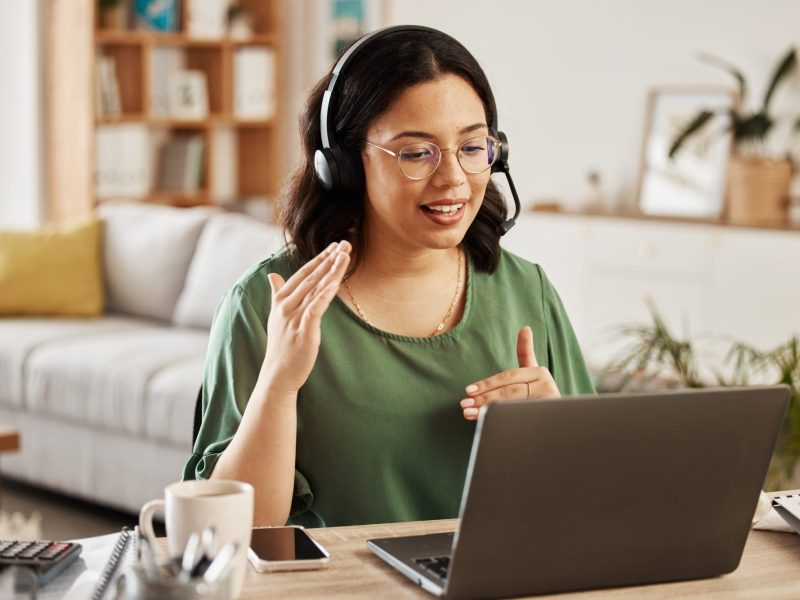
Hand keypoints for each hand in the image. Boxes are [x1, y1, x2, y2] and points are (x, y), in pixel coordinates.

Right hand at [259, 241, 350, 396]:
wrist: (278, 374)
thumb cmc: (281, 345)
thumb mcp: (276, 316)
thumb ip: (276, 293)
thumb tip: (271, 275)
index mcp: (281, 299)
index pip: (303, 274)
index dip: (319, 259)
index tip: (334, 246)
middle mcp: (286, 305)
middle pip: (312, 277)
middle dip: (329, 259)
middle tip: (346, 243)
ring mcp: (294, 318)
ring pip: (315, 289)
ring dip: (332, 271)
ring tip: (345, 255)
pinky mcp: (303, 331)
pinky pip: (315, 308)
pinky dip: (325, 294)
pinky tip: (335, 283)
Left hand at [460, 326, 560, 420]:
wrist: (562, 422)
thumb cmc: (541, 396)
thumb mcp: (532, 377)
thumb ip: (526, 353)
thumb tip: (525, 328)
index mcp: (539, 372)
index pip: (507, 377)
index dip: (487, 384)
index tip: (468, 389)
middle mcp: (546, 384)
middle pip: (508, 391)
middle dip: (483, 398)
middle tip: (464, 404)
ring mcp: (549, 402)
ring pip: (512, 406)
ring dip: (487, 411)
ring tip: (468, 413)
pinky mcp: (549, 416)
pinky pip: (519, 419)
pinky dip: (502, 422)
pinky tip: (486, 424)